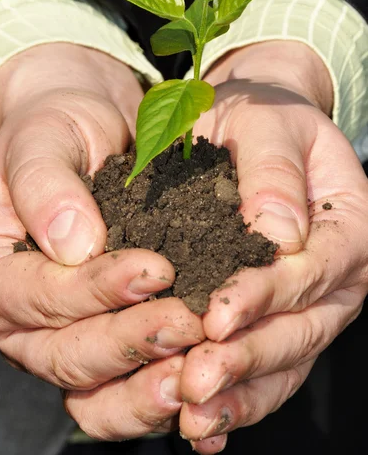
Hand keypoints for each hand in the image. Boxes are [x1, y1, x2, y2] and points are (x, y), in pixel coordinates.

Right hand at [0, 43, 204, 439]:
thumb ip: (45, 186)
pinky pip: (119, 379)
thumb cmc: (55, 130)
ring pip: (93, 380)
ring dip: (147, 377)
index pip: (37, 294)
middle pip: (65, 352)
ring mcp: (54, 334)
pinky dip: (154, 382)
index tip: (157, 268)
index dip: (95, 289)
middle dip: (129, 341)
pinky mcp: (95, 337)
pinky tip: (196, 370)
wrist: (87, 132)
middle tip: (189, 321)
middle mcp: (15, 315)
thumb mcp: (41, 139)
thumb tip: (72, 246)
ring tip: (200, 356)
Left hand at [177, 41, 367, 452]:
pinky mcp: (279, 320)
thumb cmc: (265, 120)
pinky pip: (267, 369)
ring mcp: (312, 304)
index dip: (269, 295)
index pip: (317, 268)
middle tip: (197, 379)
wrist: (257, 127)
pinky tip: (202, 427)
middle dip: (249, 356)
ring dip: (241, 393)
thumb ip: (274, 171)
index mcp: (350, 223)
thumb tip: (280, 234)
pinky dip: (237, 400)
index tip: (218, 315)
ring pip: (286, 360)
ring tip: (194, 416)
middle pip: (303, 326)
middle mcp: (340, 274)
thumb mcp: (268, 123)